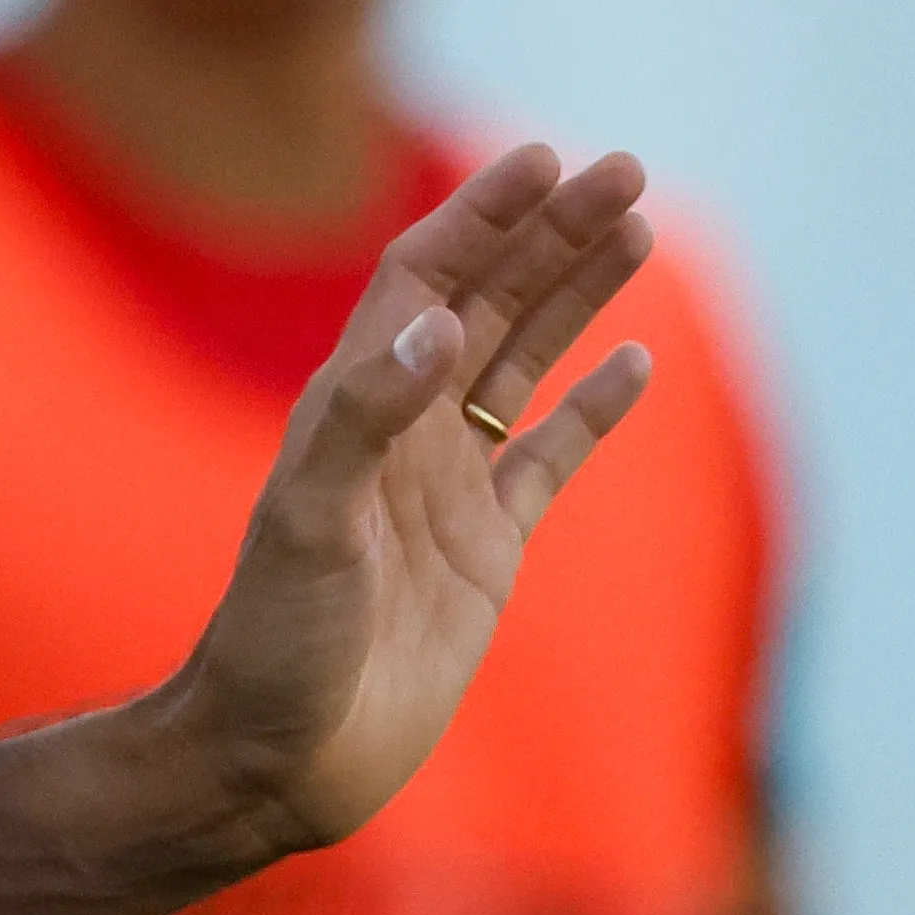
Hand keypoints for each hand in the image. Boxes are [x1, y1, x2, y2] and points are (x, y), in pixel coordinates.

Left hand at [159, 144, 659, 857]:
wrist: (283, 755)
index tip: (544, 158)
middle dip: (553, 232)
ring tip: (638, 230)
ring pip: (526, 361)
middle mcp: (403, 428)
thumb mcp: (308, 521)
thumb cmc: (276, 639)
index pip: (426, 275)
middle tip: (628, 168)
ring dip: (578, 295)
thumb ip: (366, 419)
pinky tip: (635, 363)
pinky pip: (548, 457)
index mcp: (354, 401)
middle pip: (490, 300)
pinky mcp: (488, 551)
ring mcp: (449, 486)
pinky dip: (592, 410)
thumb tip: (434, 324)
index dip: (482, 213)